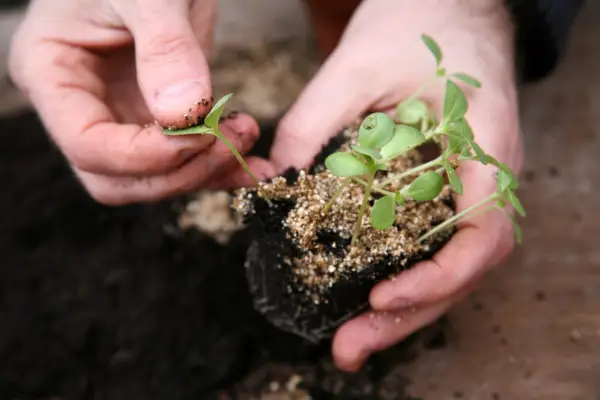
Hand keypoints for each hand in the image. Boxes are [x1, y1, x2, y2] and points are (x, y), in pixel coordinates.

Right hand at [8, 0, 272, 204]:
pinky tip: (250, 164)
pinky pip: (181, 161)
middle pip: (116, 177)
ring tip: (244, 135)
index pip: (87, 145)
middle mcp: (80, 105)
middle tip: (230, 144)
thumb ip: (165, 49)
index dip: (144, 155)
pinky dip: (216, 168)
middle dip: (177, 171)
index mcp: (52, 73)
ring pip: (150, 178)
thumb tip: (183, 116)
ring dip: (202, 170)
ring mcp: (117, 115)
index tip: (199, 137)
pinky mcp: (154, 118)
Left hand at [272, 0, 523, 370]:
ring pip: (447, 266)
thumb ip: (311, 122)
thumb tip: (271, 182)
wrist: (448, 9)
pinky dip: (400, 275)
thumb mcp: (356, 66)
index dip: (437, 277)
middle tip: (348, 348)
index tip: (381, 296)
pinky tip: (363, 293)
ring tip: (351, 338)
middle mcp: (487, 180)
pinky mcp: (446, 191)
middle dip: (407, 315)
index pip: (482, 234)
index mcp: (485, 148)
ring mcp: (469, 190)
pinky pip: (431, 244)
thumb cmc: (415, 28)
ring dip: (403, 308)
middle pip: (462, 268)